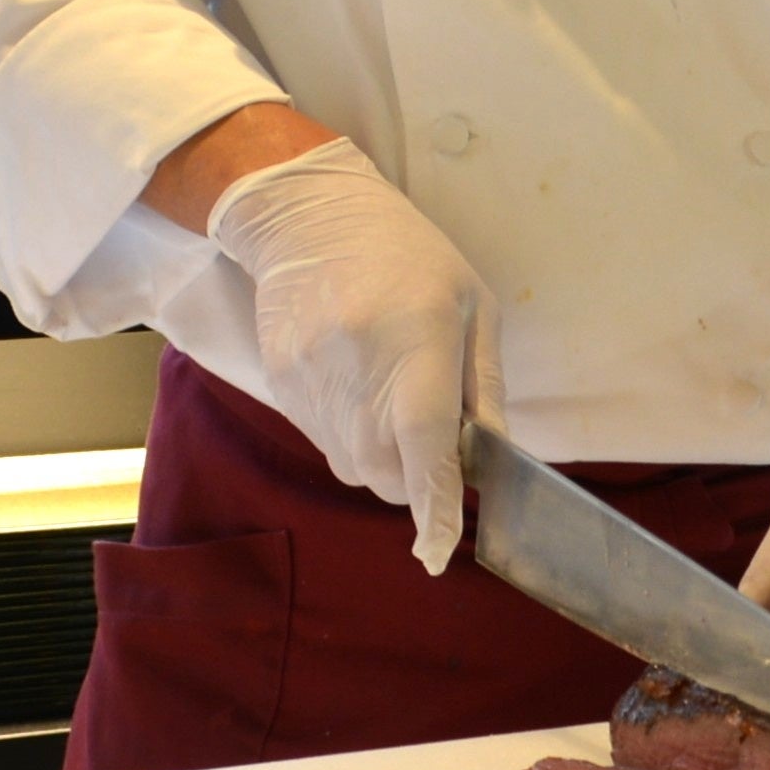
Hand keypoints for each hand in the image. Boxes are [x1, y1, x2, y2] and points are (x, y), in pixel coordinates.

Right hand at [204, 138, 506, 573]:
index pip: (425, 440)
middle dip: (416, 481)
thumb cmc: (409, 255)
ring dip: (385, 461)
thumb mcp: (473, 303)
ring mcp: (312, 383)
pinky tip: (358, 388)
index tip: (437, 551)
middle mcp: (359, 371)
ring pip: (354, 470)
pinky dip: (352, 439)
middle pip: (387, 476)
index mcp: (418, 342)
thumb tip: (488, 456)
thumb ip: (484, 385)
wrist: (308, 218)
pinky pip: (324, 445)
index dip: (434, 503)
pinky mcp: (281, 389)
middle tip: (433, 439)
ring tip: (391, 400)